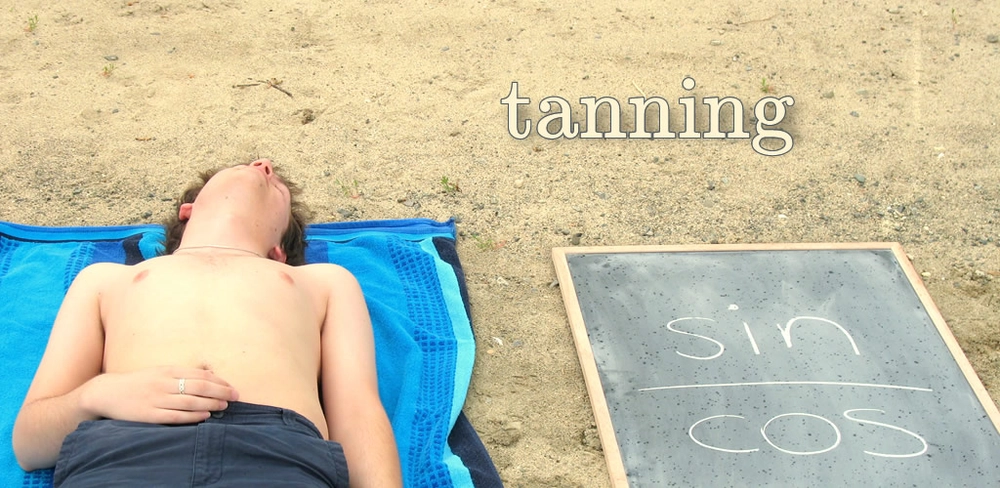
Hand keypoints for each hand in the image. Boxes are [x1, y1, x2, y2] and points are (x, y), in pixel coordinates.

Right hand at [81, 366, 239, 423]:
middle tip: (235, 397)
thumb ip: (182, 373)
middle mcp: (164, 383)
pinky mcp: (149, 414)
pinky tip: (205, 416)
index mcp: (168, 371)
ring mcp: (156, 399)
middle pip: (199, 387)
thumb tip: (209, 374)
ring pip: (190, 401)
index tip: (232, 386)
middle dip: (221, 391)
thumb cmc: (139, 382)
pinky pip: (175, 416)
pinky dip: (192, 415)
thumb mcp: (160, 371)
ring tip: (224, 406)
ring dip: (211, 403)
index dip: (219, 381)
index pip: (200, 375)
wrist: (107, 392)